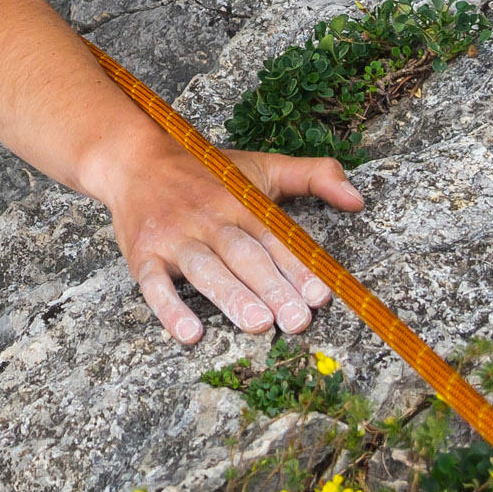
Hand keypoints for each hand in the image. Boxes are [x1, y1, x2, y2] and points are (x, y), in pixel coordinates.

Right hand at [107, 141, 363, 343]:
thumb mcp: (261, 165)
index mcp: (239, 200)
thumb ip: (314, 175)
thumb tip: (359, 200)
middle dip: (271, 287)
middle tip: (296, 320)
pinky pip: (153, 283)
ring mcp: (173, 236)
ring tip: (257, 323)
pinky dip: (169, 308)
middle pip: (243, 254)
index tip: (320, 295)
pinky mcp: (142, 253)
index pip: (274, 236)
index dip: (297, 266)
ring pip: (204, 267)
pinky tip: (189, 332)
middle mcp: (208, 218)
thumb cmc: (204, 171)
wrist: (133, 158)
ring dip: (230, 295)